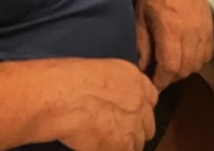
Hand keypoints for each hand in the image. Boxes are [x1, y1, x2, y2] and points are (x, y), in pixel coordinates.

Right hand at [38, 58, 157, 150]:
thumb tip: (113, 96)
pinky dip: (116, 150)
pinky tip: (101, 145)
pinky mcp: (123, 145)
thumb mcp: (99, 70)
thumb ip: (114, 84)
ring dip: (126, 141)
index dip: (139, 107)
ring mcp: (134, 125)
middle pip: (148, 122)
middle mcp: (139, 102)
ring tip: (106, 139)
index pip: (151, 98)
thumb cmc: (68, 80)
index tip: (129, 112)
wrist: (62, 98)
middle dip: (136, 127)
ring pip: (139, 141)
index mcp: (134, 79)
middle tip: (117, 128)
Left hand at [134, 0, 213, 89]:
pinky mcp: (210, 23)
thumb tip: (142, 70)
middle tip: (160, 74)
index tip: (153, 85)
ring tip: (172, 65)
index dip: (161, 81)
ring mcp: (203, 27)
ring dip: (185, 69)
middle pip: (186, 69)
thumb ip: (142, 46)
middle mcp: (190, 31)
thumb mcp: (139, 18)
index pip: (170, 68)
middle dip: (172, 77)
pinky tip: (187, 55)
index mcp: (170, 29)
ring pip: (199, 63)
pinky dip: (198, 59)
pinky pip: (209, 52)